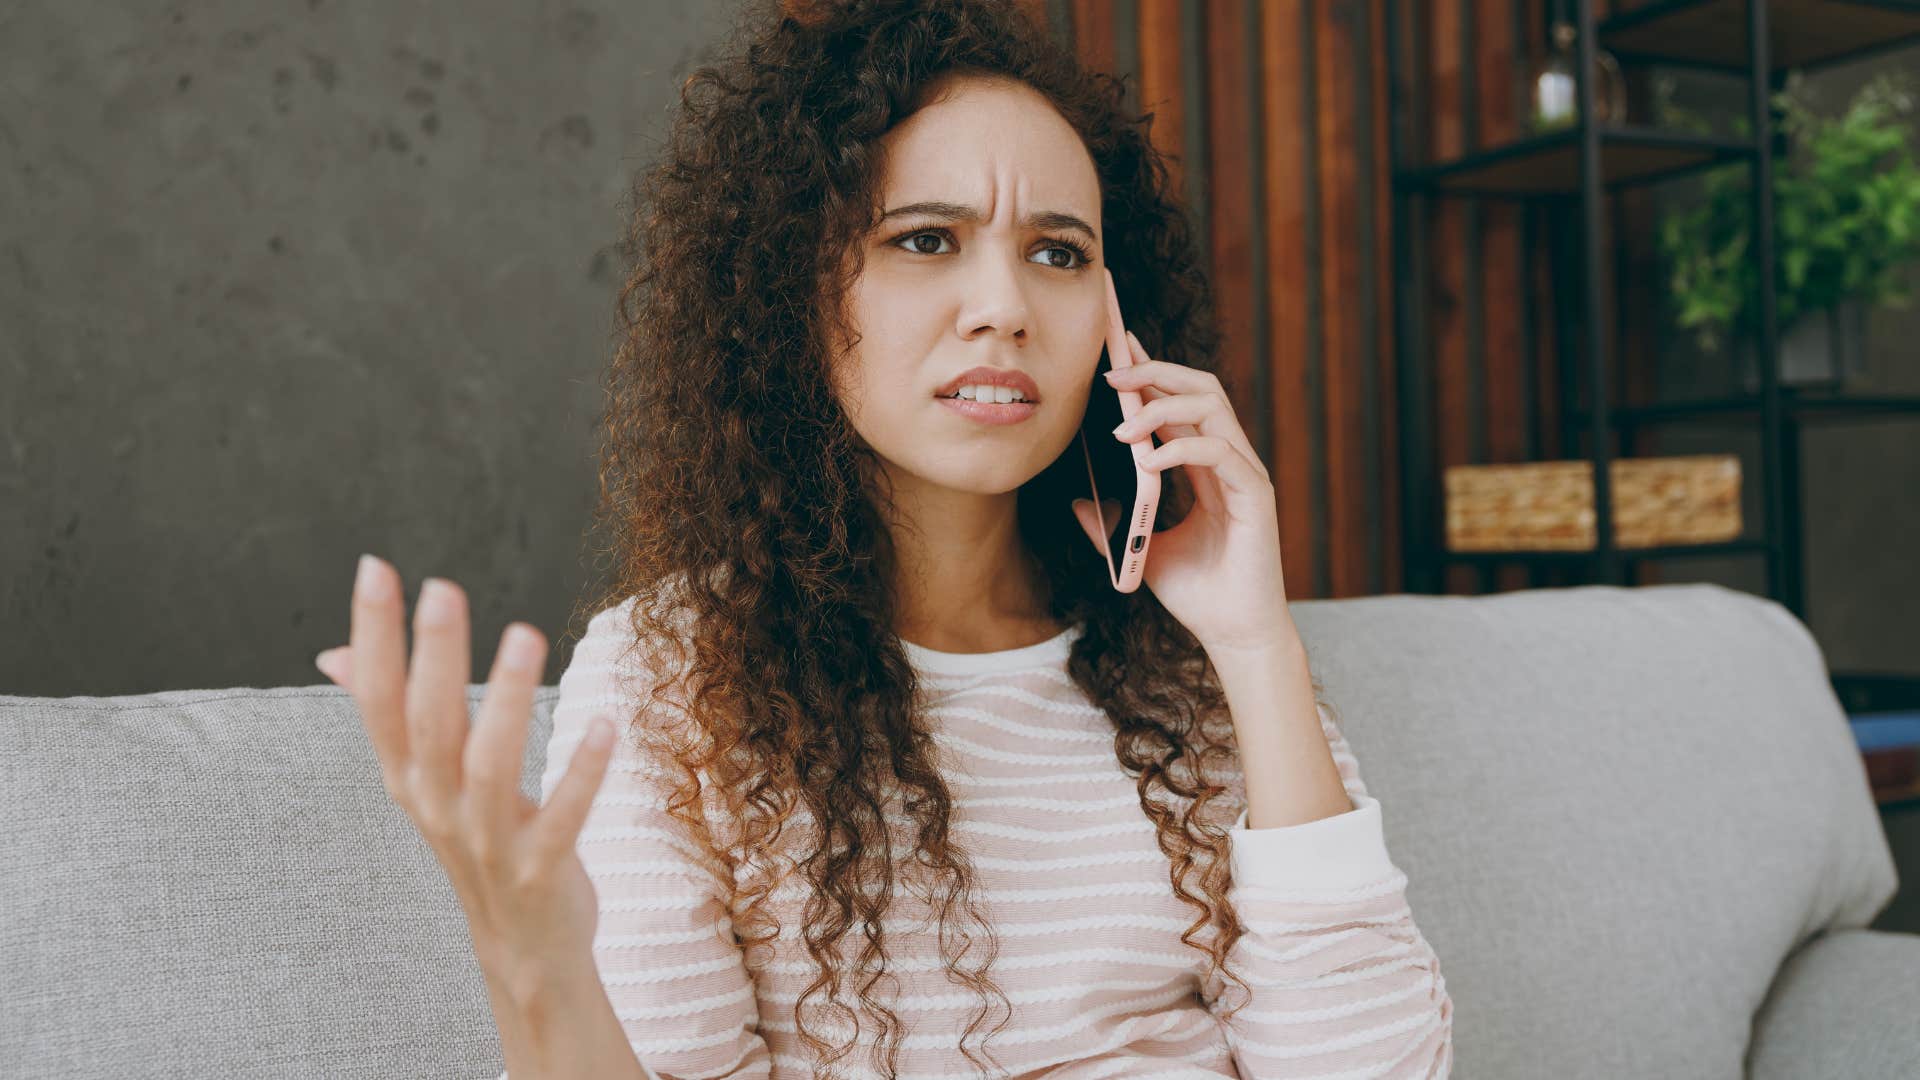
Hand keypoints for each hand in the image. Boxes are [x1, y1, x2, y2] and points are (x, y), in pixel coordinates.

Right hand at [313, 555, 618, 993]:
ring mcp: (487, 840)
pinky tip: (605, 723)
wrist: (521, 945)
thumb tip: (331, 653)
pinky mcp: (539, 869)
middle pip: (429, 723)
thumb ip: (386, 715)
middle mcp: (437, 805)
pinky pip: (562, 817)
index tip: (374, 567)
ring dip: (510, 701)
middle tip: (441, 587)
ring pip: (489, 767)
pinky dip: (581, 772)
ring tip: (527, 635)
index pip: (378, 698)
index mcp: (407, 777)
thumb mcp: (424, 781)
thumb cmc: (476, 843)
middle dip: (434, 656)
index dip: (373, 636)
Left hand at [1071, 331, 1296, 655]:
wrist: (1232, 635)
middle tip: (1110, 373)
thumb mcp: (1140, 550)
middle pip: (1200, 387)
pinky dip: (1180, 448)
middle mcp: (1229, 460)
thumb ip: (1111, 525)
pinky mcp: (1255, 495)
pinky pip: (1219, 451)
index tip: (1118, 346)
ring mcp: (1245, 474)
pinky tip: (1147, 462)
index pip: (1181, 400)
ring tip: (1120, 425)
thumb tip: (1077, 501)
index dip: (1151, 369)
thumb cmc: (1196, 595)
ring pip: (1211, 407)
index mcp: (1206, 466)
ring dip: (1161, 406)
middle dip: (1154, 371)